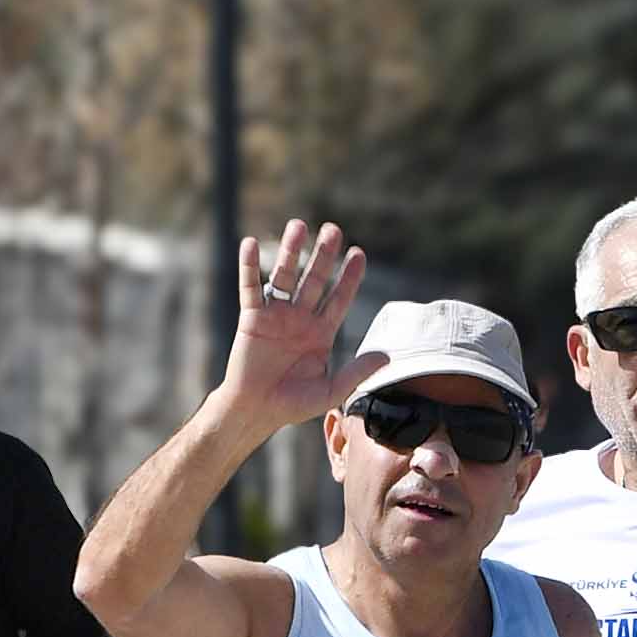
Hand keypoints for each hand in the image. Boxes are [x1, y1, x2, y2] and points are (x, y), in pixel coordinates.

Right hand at [218, 219, 363, 432]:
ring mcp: (276, 316)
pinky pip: (250, 288)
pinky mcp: (251, 318)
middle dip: (324, 255)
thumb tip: (387, 356)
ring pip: (285, 276)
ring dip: (291, 251)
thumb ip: (356, 372)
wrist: (254, 411)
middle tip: (332, 230)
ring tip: (298, 225)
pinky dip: (249, 266)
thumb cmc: (291, 405)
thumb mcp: (329, 391)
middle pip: (314, 279)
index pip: (339, 298)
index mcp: (321, 332)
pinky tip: (251, 244)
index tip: (358, 253)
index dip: (349, 276)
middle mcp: (300, 318)